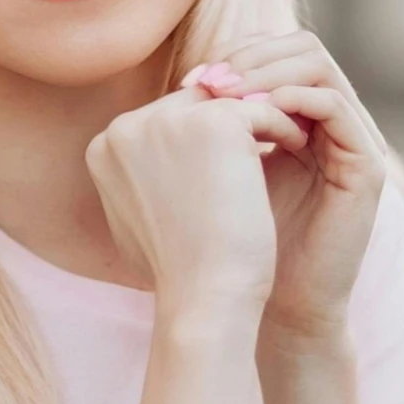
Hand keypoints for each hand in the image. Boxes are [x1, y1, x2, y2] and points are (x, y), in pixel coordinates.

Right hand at [86, 83, 310, 342]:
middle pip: (192, 103)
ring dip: (256, 119)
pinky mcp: (214, 122)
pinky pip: (259, 109)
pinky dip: (281, 125)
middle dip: (229, 123)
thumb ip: (150, 176)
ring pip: (226, 102)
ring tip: (286, 139)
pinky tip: (298, 144)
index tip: (236, 154)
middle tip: (269, 139)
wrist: (204, 300)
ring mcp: (167, 120)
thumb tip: (169, 159)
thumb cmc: (181, 274)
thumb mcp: (146, 218)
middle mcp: (126, 126)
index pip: (164, 120)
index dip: (203, 137)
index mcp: (104, 147)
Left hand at [181, 33, 385, 354]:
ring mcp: (352, 142)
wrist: (259, 309)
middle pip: (300, 47)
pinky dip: (294, 100)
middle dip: (251, 56)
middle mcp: (329, 124)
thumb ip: (203, 130)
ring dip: (268, 72)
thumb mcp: (209, 172)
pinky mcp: (367, 168)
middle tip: (210, 82)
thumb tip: (176, 85)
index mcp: (296, 120)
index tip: (189, 81)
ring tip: (228, 95)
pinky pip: (336, 107)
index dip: (233, 56)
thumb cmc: (225, 246)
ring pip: (319, 66)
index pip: (273, 53)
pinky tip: (256, 116)